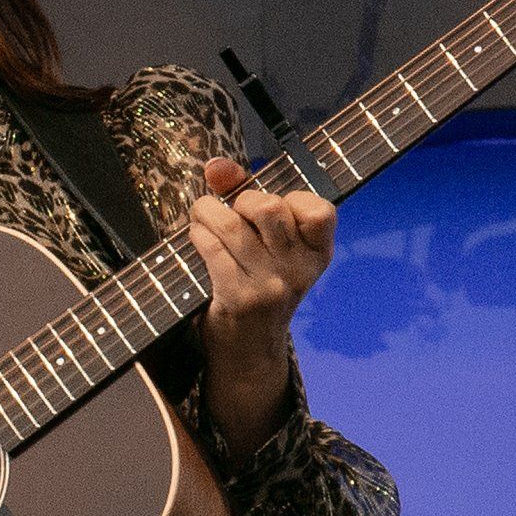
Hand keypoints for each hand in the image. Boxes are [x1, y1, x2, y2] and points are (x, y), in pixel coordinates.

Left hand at [187, 155, 335, 463]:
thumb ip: (244, 195)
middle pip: (268, 207)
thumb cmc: (258, 283)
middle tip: (229, 212)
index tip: (267, 207)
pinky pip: (212, 249)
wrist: (250, 349)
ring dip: (207, 213)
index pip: (319, 210)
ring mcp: (271, 285)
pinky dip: (198, 235)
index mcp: (318, 253)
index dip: (289, 197)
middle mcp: (300, 269)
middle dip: (240, 200)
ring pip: (232, 226)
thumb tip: (216, 166)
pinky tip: (195, 237)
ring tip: (201, 217)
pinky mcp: (240, 298)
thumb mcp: (268, 245)